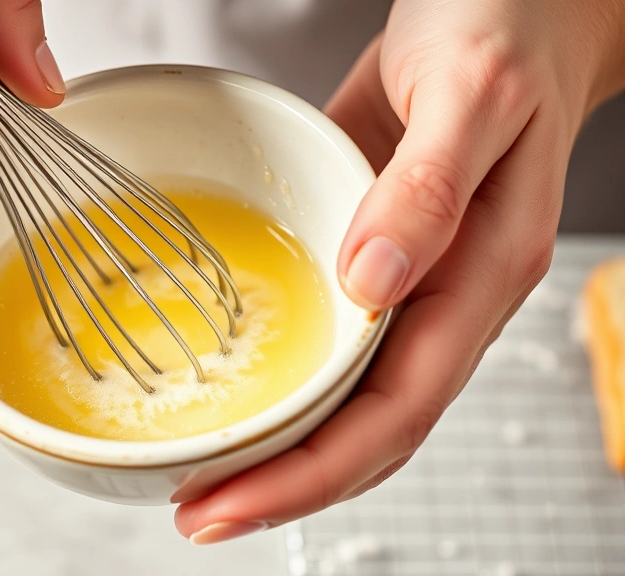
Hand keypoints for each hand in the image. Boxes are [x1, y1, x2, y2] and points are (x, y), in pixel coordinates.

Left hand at [176, 0, 624, 544]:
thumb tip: (373, 281)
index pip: (396, 409)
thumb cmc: (506, 35)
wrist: (518, 5)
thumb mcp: (469, 96)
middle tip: (193, 515)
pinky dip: (287, 381)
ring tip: (204, 481)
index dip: (313, 470)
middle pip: (368, 428)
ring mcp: (411, 285)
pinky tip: (239, 394)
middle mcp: (447, 298)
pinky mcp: (376, 256)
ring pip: (350, 399)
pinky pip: (333, 340)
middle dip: (283, 483)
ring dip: (280, 448)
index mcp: (481, 274)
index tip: (228, 502)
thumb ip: (429, 187)